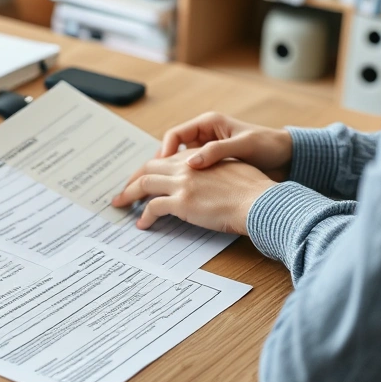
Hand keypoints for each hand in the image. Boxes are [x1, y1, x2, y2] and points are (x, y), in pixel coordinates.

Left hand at [111, 150, 275, 234]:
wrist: (259, 202)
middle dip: (133, 179)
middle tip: (125, 190)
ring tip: (120, 204)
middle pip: (149, 168)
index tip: (145, 178)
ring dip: (129, 194)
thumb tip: (210, 183)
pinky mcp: (181, 202)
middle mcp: (186, 167)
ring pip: (144, 184)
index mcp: (198, 157)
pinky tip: (142, 224)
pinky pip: (153, 207)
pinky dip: (144, 215)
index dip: (153, 168)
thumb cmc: (253, 191)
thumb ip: (215, 172)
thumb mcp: (233, 171)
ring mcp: (182, 183)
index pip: (166, 159)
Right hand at [155, 112, 293, 180]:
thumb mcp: (243, 145)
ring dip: (169, 175)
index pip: (175, 135)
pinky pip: (191, 171)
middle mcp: (205, 135)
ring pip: (178, 162)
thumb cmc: (268, 146)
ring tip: (160, 191)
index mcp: (208, 123)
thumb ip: (216, 151)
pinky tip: (181, 194)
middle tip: (148, 182)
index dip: (164, 151)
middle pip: (171, 149)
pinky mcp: (213, 163)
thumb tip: (190, 163)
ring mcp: (208, 150)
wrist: (288, 157)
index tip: (159, 168)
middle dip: (159, 165)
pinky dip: (183, 181)